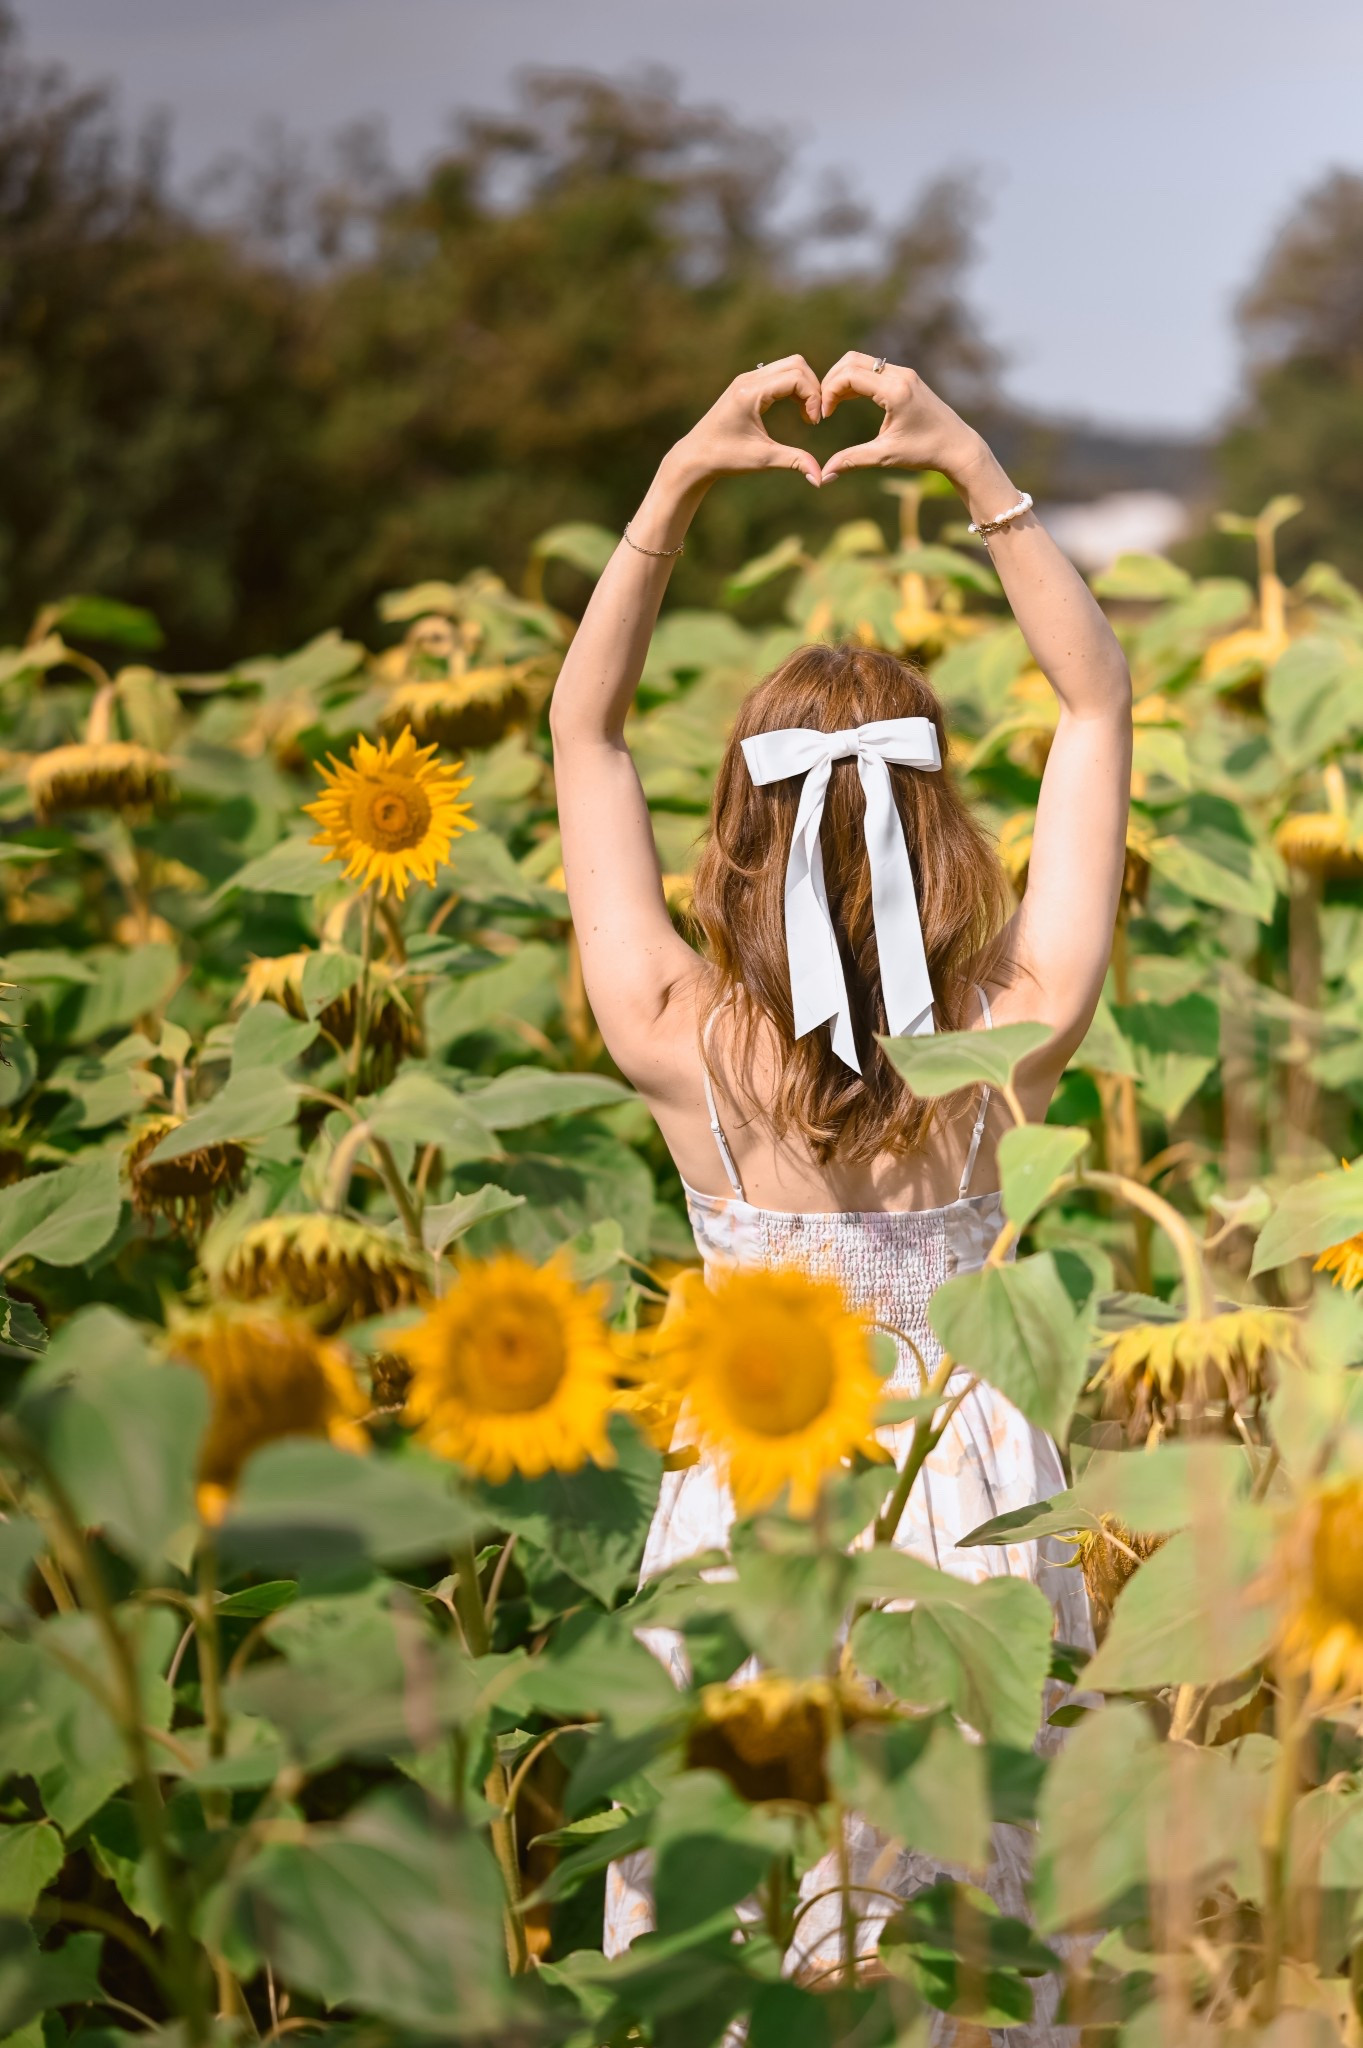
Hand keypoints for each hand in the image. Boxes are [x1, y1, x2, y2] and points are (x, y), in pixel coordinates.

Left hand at [668, 356, 822, 489]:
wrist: (696, 456)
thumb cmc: (725, 458)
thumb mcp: (762, 460)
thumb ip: (794, 462)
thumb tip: (820, 478)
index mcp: (750, 392)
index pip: (795, 377)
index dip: (813, 398)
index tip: (814, 423)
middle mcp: (749, 379)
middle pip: (796, 364)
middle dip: (812, 388)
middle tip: (814, 417)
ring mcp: (747, 379)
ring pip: (789, 366)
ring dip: (804, 387)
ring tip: (807, 415)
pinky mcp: (748, 384)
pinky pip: (780, 374)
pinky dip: (794, 388)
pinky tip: (797, 410)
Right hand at [818, 353, 984, 484]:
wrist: (958, 446)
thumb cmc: (925, 452)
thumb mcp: (886, 456)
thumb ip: (852, 460)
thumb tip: (824, 475)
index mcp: (895, 390)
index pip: (849, 376)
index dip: (829, 393)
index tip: (824, 416)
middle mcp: (900, 375)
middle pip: (851, 361)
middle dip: (831, 381)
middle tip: (824, 406)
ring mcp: (905, 373)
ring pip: (862, 362)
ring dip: (843, 379)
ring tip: (833, 405)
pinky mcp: (907, 378)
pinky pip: (874, 369)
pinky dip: (857, 380)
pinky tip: (849, 400)